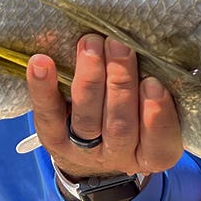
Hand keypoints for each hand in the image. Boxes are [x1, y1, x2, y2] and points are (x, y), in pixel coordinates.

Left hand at [28, 34, 182, 178]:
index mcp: (152, 154)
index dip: (157, 116)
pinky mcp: (54, 138)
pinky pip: (48, 114)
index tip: (154, 84)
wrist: (91, 152)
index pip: (159, 144)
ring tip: (91, 44)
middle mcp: (119, 155)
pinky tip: (41, 62)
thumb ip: (157, 91)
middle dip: (120, 82)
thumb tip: (154, 50)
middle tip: (119, 45)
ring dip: (90, 79)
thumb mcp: (153, 115)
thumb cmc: (133, 117)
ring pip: (87, 120)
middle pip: (120, 125)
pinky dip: (43, 87)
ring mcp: (83, 150)